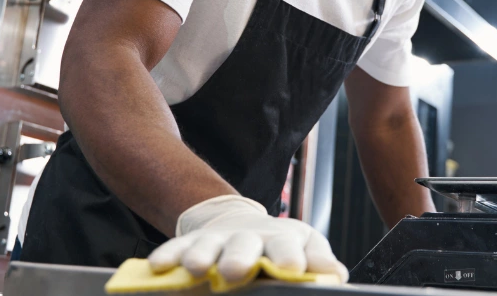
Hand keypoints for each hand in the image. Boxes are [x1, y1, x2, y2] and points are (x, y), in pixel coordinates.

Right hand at [147, 195, 348, 282]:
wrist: (240, 222)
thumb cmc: (279, 244)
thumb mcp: (304, 246)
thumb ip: (319, 261)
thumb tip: (337, 274)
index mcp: (282, 239)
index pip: (288, 246)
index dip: (290, 256)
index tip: (292, 269)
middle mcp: (249, 237)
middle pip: (244, 244)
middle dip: (239, 257)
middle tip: (236, 271)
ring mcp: (218, 239)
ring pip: (208, 245)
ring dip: (201, 256)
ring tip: (195, 269)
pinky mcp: (191, 243)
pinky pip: (177, 248)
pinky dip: (168, 256)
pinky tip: (159, 267)